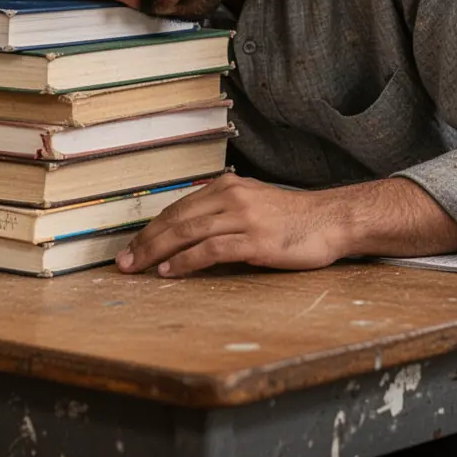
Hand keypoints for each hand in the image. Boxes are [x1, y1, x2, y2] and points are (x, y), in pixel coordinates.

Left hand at [116, 173, 345, 277]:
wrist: (331, 220)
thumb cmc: (292, 217)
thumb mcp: (253, 203)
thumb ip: (223, 210)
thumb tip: (190, 231)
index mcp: (227, 185)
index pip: (179, 207)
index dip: (151, 228)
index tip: (132, 246)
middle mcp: (231, 196)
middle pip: (176, 218)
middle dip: (146, 241)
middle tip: (124, 261)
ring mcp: (243, 217)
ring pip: (188, 232)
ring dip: (157, 251)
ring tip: (138, 267)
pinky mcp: (255, 240)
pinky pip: (211, 250)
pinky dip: (185, 261)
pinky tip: (169, 271)